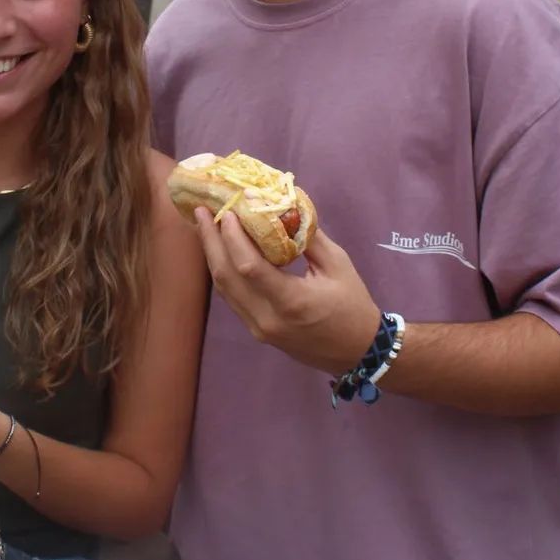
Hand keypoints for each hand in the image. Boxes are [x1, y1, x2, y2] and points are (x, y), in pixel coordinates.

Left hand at [193, 208, 382, 375]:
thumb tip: (284, 207)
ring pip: (224, 290)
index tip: (227, 211)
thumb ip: (308, 237)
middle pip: (226, 277)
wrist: (358, 352)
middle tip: (201, 212)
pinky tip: (221, 251)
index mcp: (291, 301)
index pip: (249, 266)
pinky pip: (233, 299)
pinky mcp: (257, 332)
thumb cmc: (353, 306)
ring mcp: (258, 329)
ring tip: (205, 226)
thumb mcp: (338, 264)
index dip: (233, 237)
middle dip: (210, 242)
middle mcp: (267, 318)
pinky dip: (224, 272)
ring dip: (212, 256)